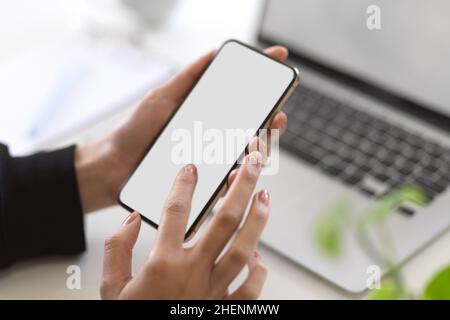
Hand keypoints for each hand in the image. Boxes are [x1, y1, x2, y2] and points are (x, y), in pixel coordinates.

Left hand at [75, 46, 288, 212]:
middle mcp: (213, 136)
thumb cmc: (135, 131)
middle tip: (276, 113)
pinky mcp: (205, 182)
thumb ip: (189, 77)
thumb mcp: (162, 96)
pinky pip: (231, 179)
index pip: (242, 97)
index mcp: (206, 114)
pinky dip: (243, 173)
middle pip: (253, 126)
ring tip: (263, 136)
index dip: (262, 80)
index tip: (279, 60)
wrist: (114, 166)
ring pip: (248, 153)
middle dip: (272, 118)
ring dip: (263, 145)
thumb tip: (215, 53)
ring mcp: (210, 159)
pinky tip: (244, 165)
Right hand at [101, 152, 268, 298]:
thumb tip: (131, 219)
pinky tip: (259, 254)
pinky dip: (258, 270)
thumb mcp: (110, 288)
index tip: (192, 167)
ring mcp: (213, 291)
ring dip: (258, 220)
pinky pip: (251, 289)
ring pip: (244, 248)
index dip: (184, 185)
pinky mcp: (225, 309)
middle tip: (252, 164)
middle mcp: (193, 272)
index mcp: (162, 263)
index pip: (175, 212)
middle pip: (223, 221)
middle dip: (241, 188)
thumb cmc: (132, 319)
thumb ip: (116, 249)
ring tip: (265, 195)